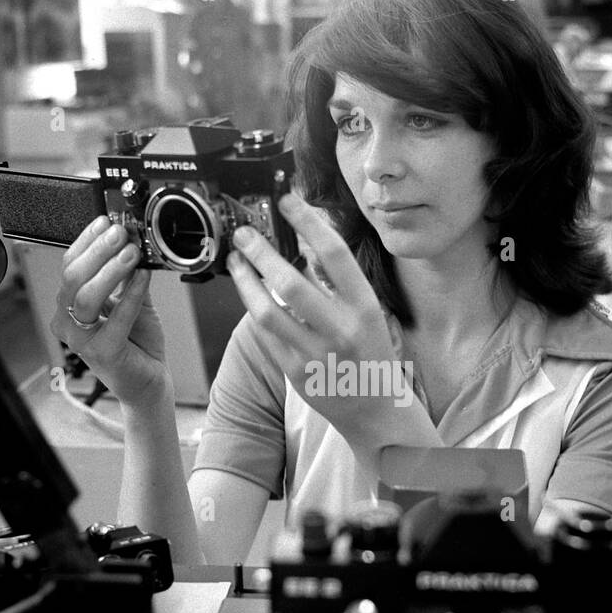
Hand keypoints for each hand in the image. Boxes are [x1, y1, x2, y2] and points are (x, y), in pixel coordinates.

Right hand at [51, 216, 169, 407]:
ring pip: (86, 296)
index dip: (87, 241)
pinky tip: (143, 277)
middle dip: (98, 250)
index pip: (69, 265)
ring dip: (110, 269)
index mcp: (68, 304)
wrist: (149, 380)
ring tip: (132, 253)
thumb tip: (131, 240)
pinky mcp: (103, 354)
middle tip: (121, 234)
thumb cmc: (136, 342)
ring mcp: (81, 340)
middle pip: (73, 277)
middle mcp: (67, 321)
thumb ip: (129, 273)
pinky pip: (115, 318)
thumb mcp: (132, 299)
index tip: (107, 222)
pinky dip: (130, 294)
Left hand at [225, 194, 437, 455]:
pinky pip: (264, 335)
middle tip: (245, 234)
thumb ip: (339, 282)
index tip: (288, 201)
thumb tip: (306, 241)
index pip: (335, 254)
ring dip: (245, 281)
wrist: (375, 411)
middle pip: (291, 282)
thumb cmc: (370, 353)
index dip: (308, 222)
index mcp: (365, 307)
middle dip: (261, 252)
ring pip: (267, 311)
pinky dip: (253, 309)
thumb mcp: (368, 313)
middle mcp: (341, 329)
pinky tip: (248, 294)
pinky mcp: (295, 373)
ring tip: (236, 261)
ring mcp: (315, 354)